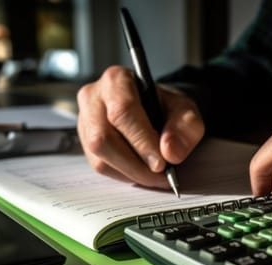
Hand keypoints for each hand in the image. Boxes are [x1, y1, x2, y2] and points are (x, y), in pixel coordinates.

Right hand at [77, 66, 204, 188]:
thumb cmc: (167, 107)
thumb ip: (185, 127)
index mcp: (116, 80)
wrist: (157, 110)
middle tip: (161, 175)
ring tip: (156, 176)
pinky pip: (101, 166)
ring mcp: (85, 121)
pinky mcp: (85, 142)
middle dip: (135, 164)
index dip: (141, 141)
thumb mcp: (186, 111)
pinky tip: (143, 173)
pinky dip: (125, 175)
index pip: (122, 112)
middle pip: (103, 139)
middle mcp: (93, 98)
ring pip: (99, 158)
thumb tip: (170, 152)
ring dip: (131, 173)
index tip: (161, 163)